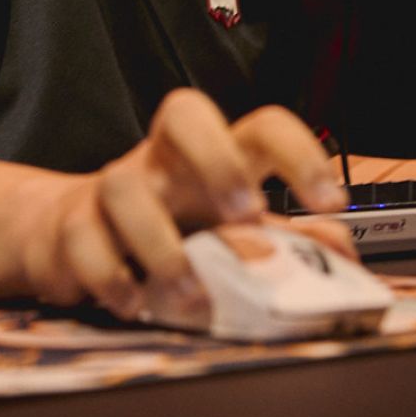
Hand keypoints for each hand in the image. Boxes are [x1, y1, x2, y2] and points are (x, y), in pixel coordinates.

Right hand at [12, 90, 354, 322]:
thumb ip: (286, 243)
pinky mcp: (72, 226)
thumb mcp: (231, 235)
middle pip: (181, 111)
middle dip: (217, 160)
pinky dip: (111, 278)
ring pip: (123, 185)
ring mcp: (112, 188)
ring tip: (192, 296)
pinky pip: (82, 240)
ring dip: (162, 247)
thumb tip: (344, 252)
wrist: (72, 238)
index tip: (329, 200)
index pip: (259, 126)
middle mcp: (162, 162)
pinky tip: (134, 305)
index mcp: (214, 159)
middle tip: (246, 215)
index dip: (299, 152)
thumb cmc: (168, 232)